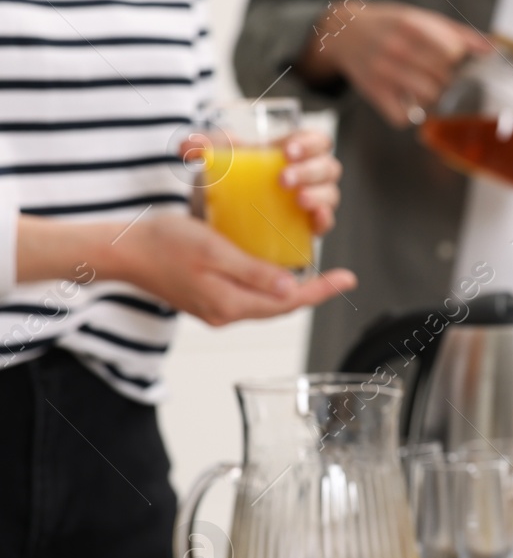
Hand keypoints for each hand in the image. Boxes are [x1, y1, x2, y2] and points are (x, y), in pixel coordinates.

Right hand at [110, 213, 356, 326]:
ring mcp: (214, 310)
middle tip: (338, 277)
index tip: (347, 279)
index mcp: (230, 304)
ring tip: (315, 276)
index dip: (321, 291)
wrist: (120, 251)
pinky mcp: (206, 301)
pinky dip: (266, 286)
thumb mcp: (213, 250)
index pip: (289, 303)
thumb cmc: (162, 242)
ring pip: (264, 304)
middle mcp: (225, 314)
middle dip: (311, 293)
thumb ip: (253, 273)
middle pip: (280, 307)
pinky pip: (246, 297)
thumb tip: (292, 290)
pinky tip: (274, 273)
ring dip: (289, 291)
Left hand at [185, 129, 341, 233]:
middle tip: (283, 179)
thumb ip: (201, 146)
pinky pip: (325, 222)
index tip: (287, 151)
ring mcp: (311, 201)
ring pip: (330, 194)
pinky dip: (324, 219)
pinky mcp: (307, 227)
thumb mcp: (214, 159)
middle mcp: (308, 175)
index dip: (310, 143)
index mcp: (294, 152)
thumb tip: (187, 148)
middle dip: (310, 171)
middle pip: (328, 167)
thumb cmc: (225, 179)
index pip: (317, 140)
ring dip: (319, 194)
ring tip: (298, 200)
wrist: (219, 215)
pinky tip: (315, 218)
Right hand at [298, 1, 489, 126]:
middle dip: (447, 77)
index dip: (457, 58)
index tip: (451, 58)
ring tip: (427, 86)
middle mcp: (396, 48)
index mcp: (410, 25)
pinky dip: (411, 114)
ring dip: (434, 96)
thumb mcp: (421, 17)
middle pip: (444, 76)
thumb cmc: (388, 25)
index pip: (453, 52)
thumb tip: (490, 50)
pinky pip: (404, 117)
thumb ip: (458, 33)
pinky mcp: (374, 93)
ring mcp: (383, 72)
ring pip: (429, 97)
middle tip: (437, 73)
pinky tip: (409, 101)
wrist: (343, 32)